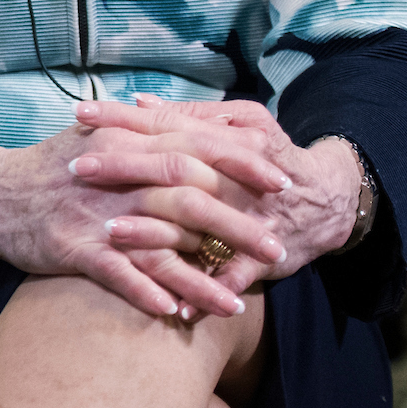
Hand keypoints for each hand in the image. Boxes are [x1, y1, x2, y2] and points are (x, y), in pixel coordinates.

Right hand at [0, 118, 290, 321]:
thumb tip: (202, 132)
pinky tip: (177, 314)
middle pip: (190, 196)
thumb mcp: (98, 137)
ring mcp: (94, 214)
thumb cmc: (51, 169)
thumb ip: (147, 134)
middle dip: (239, 224)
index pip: (197, 146)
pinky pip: (119, 274)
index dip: (243, 163)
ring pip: (162, 244)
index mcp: (126, 140)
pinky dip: (149, 294)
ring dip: (202, 277)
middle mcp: (115, 175)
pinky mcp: (73, 248)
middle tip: (276, 248)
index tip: (280, 182)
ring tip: (238, 304)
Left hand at [71, 96, 367, 295]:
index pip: (170, 122)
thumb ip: (190, 116)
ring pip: (199, 223)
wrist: (330, 201)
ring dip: (155, 231)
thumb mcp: (239, 125)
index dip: (125, 117)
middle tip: (76, 169)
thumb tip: (139, 102)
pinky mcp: (262, 256)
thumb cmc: (269, 159)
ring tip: (110, 234)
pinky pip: (231, 276)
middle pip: (174, 167)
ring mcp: (250, 217)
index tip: (81, 112)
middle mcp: (237, 174)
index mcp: (230, 137)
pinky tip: (172, 305)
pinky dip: (204, 291)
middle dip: (124, 168)